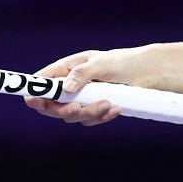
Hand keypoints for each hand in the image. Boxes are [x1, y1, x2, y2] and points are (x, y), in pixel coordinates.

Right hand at [23, 47, 157, 125]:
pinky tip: (115, 108)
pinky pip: (91, 120)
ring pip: (73, 116)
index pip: (42, 82)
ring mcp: (82, 99)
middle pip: (53, 105)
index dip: (35, 93)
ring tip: (109, 103)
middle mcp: (70, 85)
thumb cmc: (122, 61)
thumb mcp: (101, 63)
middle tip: (76, 108)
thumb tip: (64, 89)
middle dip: (65, 110)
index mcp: (66, 69)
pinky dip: (102, 117)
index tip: (34, 101)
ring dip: (90, 112)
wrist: (148, 73)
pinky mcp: (95, 109)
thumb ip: (80, 74)